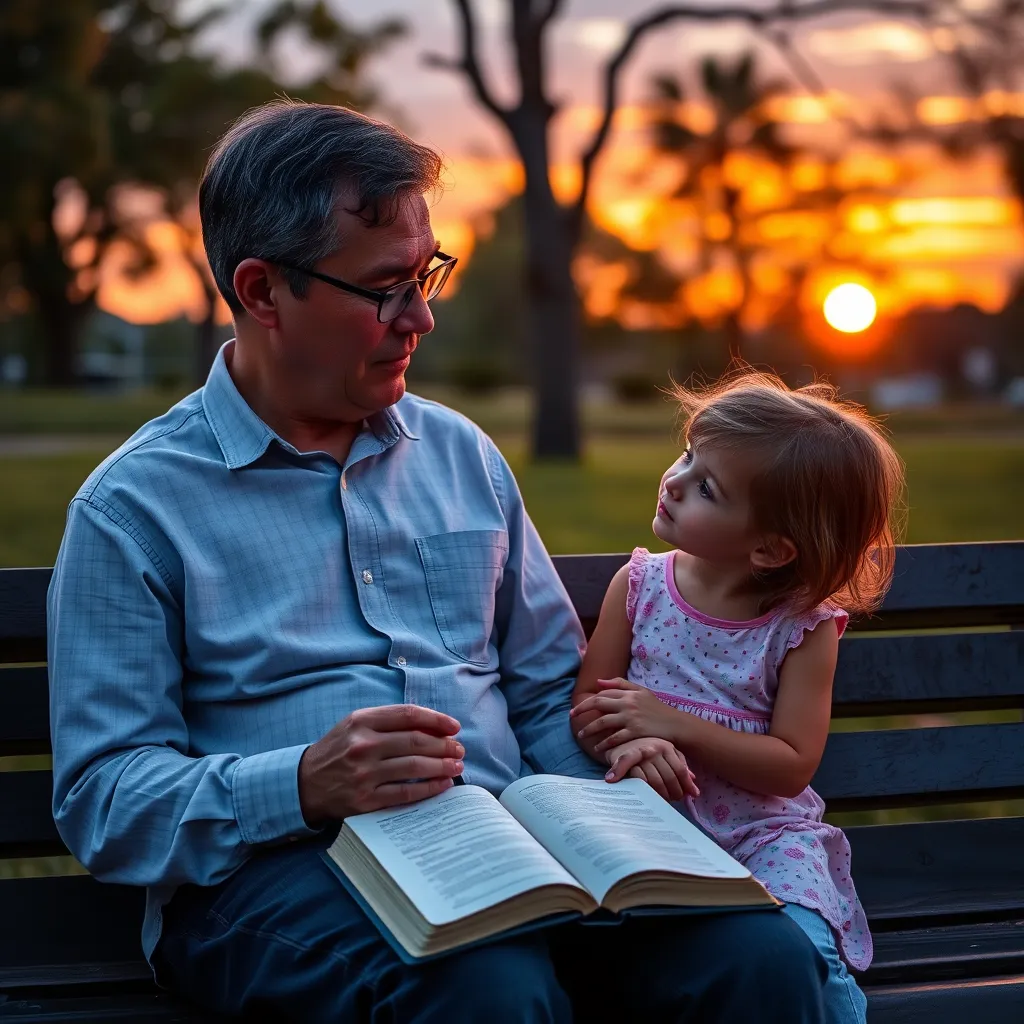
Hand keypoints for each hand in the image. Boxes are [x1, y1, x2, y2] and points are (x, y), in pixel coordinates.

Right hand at [298, 705, 463, 825]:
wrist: (304, 783)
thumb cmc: (338, 750)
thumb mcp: (355, 725)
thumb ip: (388, 722)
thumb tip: (433, 727)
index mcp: (361, 721)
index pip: (408, 715)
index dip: (436, 720)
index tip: (454, 726)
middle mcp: (363, 745)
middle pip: (416, 742)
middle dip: (445, 745)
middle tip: (460, 749)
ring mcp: (364, 774)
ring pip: (414, 767)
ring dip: (442, 766)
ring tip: (457, 765)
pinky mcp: (365, 800)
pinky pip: (406, 793)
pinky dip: (429, 788)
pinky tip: (443, 784)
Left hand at [571, 678, 683, 753]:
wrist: (675, 724)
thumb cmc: (658, 709)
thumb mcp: (642, 692)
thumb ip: (621, 685)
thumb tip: (599, 682)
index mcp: (628, 693)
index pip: (603, 693)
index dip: (588, 700)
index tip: (577, 708)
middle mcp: (628, 703)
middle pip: (598, 704)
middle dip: (582, 710)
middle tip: (571, 717)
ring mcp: (631, 718)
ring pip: (603, 722)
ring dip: (589, 729)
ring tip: (582, 735)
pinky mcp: (635, 731)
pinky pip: (615, 738)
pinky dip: (604, 743)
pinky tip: (598, 748)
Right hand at [604, 737, 698, 801]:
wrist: (612, 737)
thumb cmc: (642, 748)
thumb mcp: (662, 752)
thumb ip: (678, 765)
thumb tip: (694, 787)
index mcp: (666, 746)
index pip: (680, 769)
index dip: (686, 784)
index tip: (689, 796)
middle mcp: (655, 748)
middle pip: (669, 777)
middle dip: (673, 793)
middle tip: (673, 801)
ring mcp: (641, 754)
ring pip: (655, 781)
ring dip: (659, 795)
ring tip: (660, 802)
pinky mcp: (627, 758)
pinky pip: (638, 779)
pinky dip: (641, 789)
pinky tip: (643, 797)